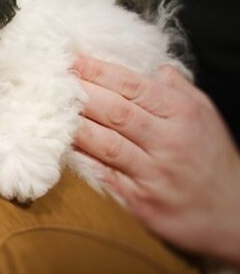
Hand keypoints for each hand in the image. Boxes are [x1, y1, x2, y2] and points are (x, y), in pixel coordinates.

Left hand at [73, 55, 239, 264]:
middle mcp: (168, 142)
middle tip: (53, 78)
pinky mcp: (141, 202)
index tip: (72, 58)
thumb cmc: (213, 158)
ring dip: (76, 125)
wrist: (233, 215)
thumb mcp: (204, 115)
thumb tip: (154, 67)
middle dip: (81, 93)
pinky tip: (62, 148)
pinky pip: (105, 177)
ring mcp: (154, 174)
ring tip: (51, 109)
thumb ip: (178, 89)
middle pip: (116, 112)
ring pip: (107, 144)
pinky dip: (83, 161)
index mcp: (182, 114)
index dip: (98, 71)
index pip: (133, 86)